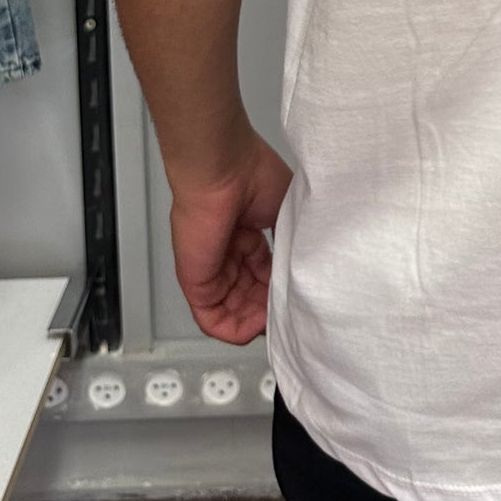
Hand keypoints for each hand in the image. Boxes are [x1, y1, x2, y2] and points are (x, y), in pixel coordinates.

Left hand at [168, 129, 292, 343]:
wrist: (225, 169)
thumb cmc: (256, 178)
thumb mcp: (287, 211)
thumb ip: (291, 244)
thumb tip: (304, 271)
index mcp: (247, 236)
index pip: (265, 276)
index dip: (282, 289)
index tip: (302, 294)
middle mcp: (229, 255)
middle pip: (251, 298)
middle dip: (273, 309)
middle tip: (293, 309)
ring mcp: (212, 271)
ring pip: (236, 313)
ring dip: (259, 322)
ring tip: (279, 317)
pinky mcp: (196, 283)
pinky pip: (214, 321)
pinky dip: (237, 331)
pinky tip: (259, 327)